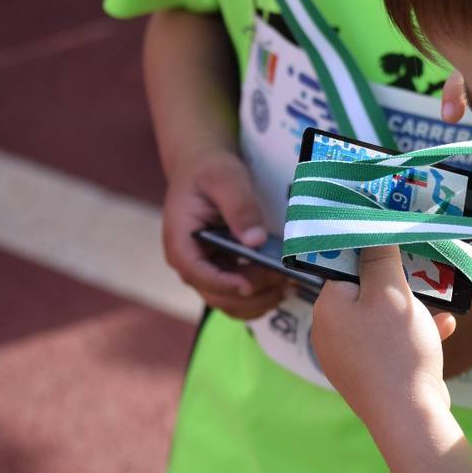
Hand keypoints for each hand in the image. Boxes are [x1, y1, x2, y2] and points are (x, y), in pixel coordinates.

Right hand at [161, 149, 286, 318]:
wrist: (204, 170)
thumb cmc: (209, 172)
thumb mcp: (224, 179)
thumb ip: (239, 207)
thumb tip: (255, 240)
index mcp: (181, 242)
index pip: (196, 272)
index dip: (223, 283)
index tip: (250, 284)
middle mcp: (191, 263)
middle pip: (217, 294)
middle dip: (252, 293)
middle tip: (284, 280)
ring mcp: (208, 270)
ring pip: (231, 302)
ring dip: (260, 300)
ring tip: (290, 286)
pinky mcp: (224, 271)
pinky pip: (241, 295)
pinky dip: (261, 296)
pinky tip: (284, 285)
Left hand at [312, 246, 458, 423]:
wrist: (409, 416)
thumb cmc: (396, 348)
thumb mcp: (392, 293)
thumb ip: (380, 257)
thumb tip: (371, 229)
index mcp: (327, 308)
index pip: (343, 265)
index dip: (371, 251)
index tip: (396, 242)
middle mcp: (330, 332)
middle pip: (363, 291)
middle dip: (396, 280)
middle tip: (422, 269)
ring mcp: (349, 357)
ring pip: (381, 317)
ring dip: (411, 307)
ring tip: (437, 298)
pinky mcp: (370, 375)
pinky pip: (391, 342)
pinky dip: (414, 332)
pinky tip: (444, 326)